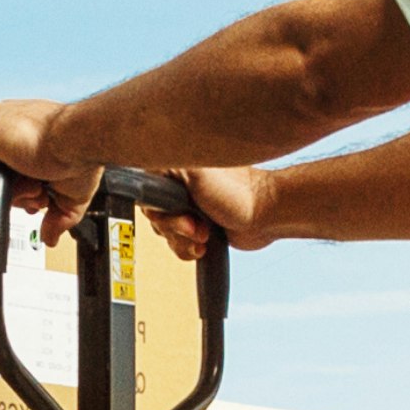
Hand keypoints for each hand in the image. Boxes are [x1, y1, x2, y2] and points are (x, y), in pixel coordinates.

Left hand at [0, 103, 100, 241]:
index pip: (12, 161)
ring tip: (34, 191)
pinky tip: (11, 190)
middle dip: (18, 193)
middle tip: (39, 198)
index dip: (22, 187)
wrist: (79, 139)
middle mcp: (10, 123)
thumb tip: (50, 238)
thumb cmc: (80, 153)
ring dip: (8, 192)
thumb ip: (58, 215)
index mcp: (29, 127)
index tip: (40, 197)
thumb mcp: (71, 192)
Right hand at [149, 165, 268, 259]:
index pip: (145, 188)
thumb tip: (143, 160)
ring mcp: (188, 209)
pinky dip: (188, 249)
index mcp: (176, 168)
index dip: (157, 205)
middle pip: (154, 214)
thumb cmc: (239, 192)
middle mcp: (180, 187)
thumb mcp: (196, 172)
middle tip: (196, 223)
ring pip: (164, 234)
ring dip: (183, 239)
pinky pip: (177, 246)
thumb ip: (166, 165)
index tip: (173, 210)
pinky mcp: (196, 229)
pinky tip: (205, 245)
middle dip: (174, 225)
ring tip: (205, 233)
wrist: (266, 216)